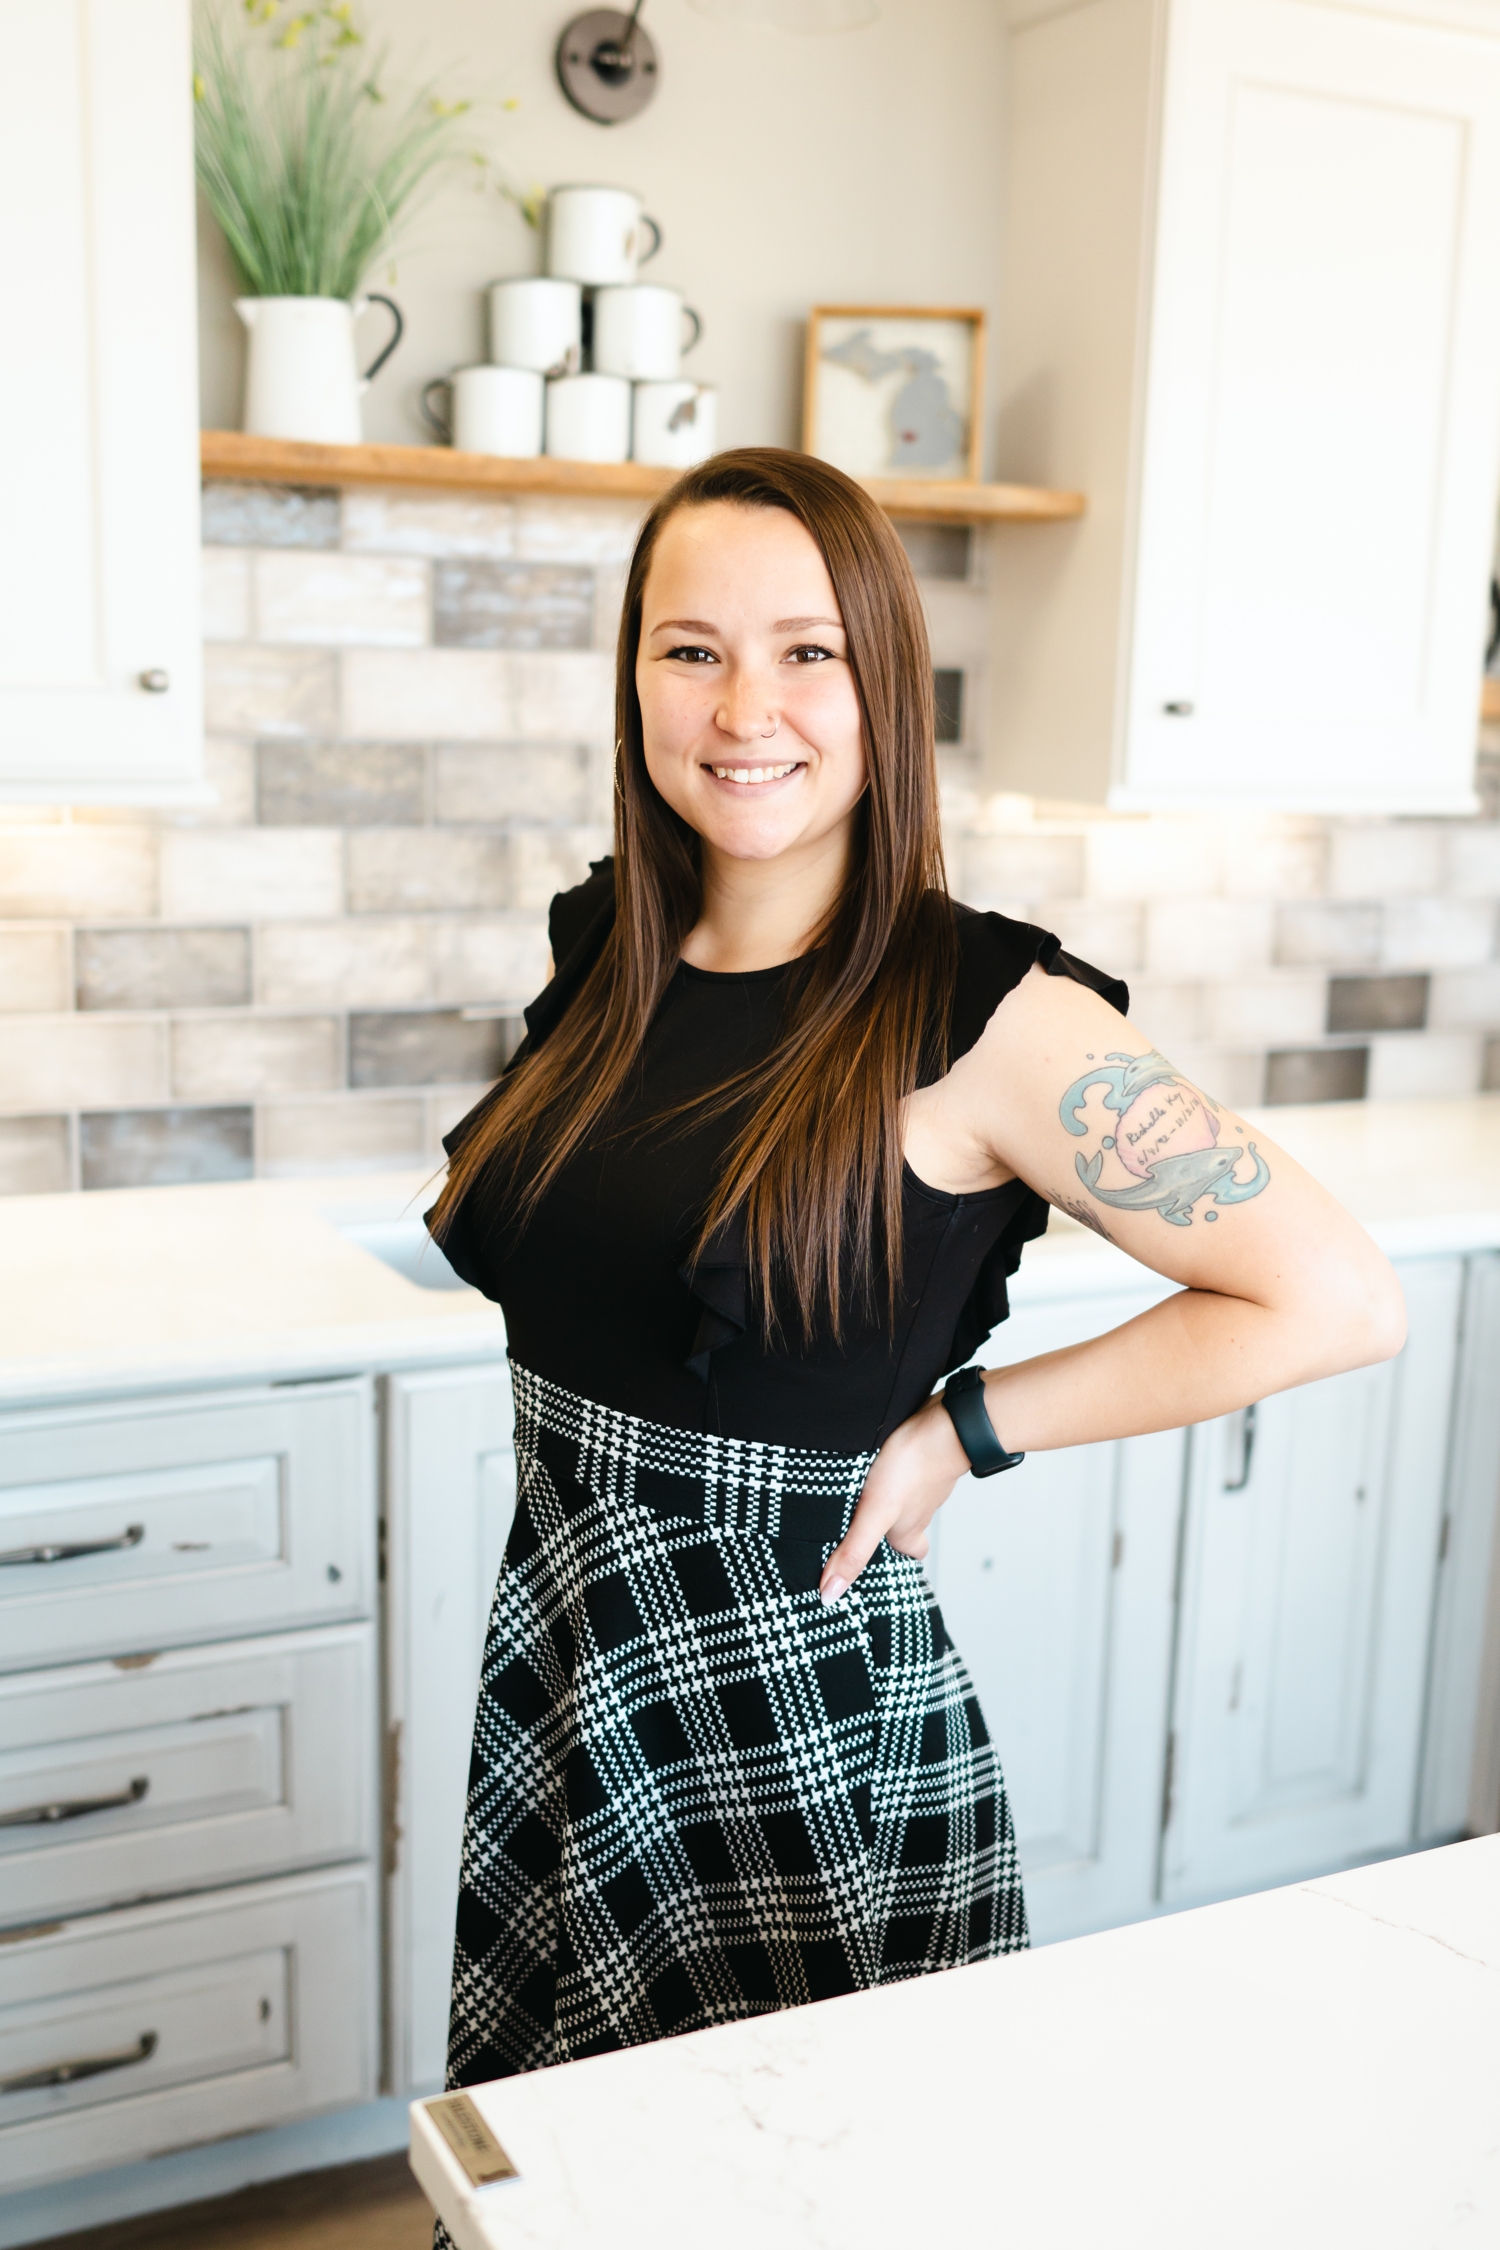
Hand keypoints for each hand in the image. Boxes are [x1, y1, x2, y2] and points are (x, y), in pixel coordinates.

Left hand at [818, 1395, 969, 1604]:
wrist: (944, 1425)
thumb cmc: (913, 1470)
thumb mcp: (874, 1515)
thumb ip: (853, 1552)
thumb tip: (831, 1593)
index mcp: (908, 1531)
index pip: (908, 1554)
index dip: (894, 1560)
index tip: (877, 1563)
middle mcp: (917, 1510)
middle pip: (905, 1526)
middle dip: (887, 1528)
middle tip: (863, 1525)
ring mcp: (921, 1483)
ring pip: (905, 1498)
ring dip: (888, 1498)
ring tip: (862, 1493)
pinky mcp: (919, 1457)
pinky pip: (905, 1471)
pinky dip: (893, 1471)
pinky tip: (876, 1462)